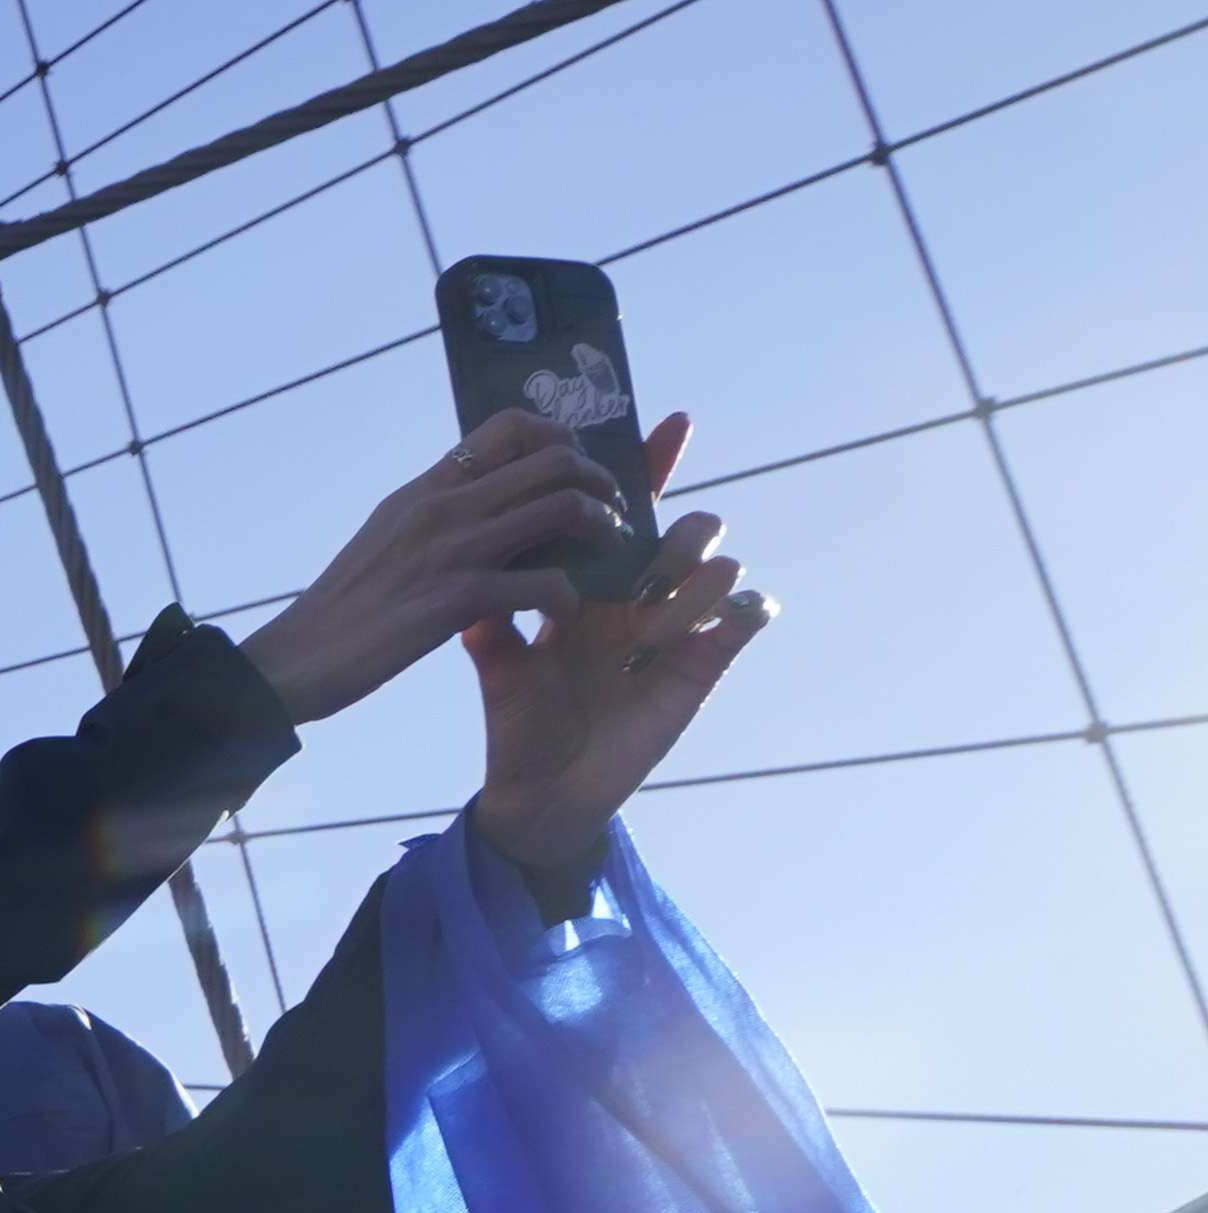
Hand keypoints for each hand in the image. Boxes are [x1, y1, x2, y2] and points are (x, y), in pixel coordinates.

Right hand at [238, 409, 635, 724]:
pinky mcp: (456, 602)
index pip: (510, 427)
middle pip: (553, 459)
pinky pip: (543, 583)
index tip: (574, 466)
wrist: (292, 662)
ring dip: (601, 527)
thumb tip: (476, 502)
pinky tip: (567, 609)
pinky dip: (569, 594)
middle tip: (609, 510)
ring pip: (561, 507)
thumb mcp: (384, 538)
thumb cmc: (339, 610)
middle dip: (600, 481)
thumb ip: (433, 514)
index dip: (560, 435)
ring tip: (607, 550)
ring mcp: (452, 551)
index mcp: (425, 489)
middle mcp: (443, 507)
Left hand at [461, 416, 770, 887]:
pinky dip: (743, 607)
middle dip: (674, 531)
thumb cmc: (522, 723)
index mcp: (594, 585)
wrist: (542, 791)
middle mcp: (642, 598)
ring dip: (693, 575)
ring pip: (719, 564)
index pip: (628, 514)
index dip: (652, 466)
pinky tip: (721, 615)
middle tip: (638, 564)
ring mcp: (677, 629)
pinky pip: (747, 617)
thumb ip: (490, 621)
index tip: (670, 421)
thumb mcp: (500, 667)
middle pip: (687, 528)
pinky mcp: (703, 666)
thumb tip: (466, 577)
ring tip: (653, 612)